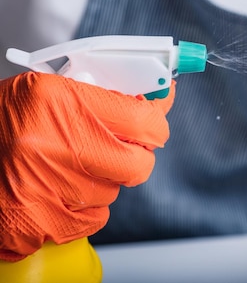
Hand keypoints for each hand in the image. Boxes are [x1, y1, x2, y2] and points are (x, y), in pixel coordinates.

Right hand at [0, 72, 174, 260]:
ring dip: (100, 182)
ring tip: (65, 167)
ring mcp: (44, 189)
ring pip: (112, 194)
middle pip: (137, 166)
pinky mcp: (35, 224)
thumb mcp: (50, 91)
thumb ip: (105, 96)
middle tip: (118, 150)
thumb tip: (161, 98)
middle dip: (134, 159)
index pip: (143, 120)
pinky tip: (53, 190)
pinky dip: (80, 209)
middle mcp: (52, 146)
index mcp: (57, 101)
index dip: (156, 124)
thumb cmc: (4, 122)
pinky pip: (89, 220)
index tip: (154, 125)